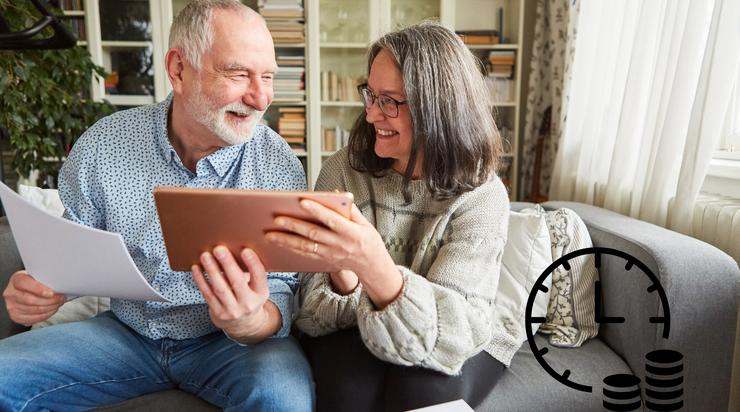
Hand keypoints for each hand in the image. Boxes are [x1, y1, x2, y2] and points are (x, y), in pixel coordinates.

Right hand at [3, 271, 65, 325]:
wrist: (26, 290)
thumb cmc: (35, 282)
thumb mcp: (38, 275)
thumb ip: (45, 279)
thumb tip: (61, 285)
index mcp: (16, 279)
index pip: (24, 283)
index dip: (38, 289)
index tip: (51, 293)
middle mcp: (11, 293)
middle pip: (30, 300)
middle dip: (49, 301)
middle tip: (60, 298)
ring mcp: (11, 306)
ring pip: (33, 310)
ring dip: (49, 308)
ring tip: (58, 304)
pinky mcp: (15, 316)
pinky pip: (32, 319)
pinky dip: (45, 315)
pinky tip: (51, 310)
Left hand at [191, 246, 279, 342]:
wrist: (243, 324)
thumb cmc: (248, 296)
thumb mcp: (256, 288)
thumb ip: (250, 272)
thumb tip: (234, 248)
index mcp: (261, 293)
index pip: (259, 277)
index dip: (253, 263)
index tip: (245, 250)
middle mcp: (248, 303)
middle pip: (237, 282)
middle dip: (227, 264)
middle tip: (219, 249)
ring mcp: (233, 310)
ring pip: (220, 288)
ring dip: (211, 270)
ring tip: (205, 256)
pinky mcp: (218, 313)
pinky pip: (208, 294)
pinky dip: (201, 280)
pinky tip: (196, 268)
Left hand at [265, 200, 402, 307]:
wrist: (372, 266)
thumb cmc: (368, 240)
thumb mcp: (365, 224)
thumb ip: (350, 209)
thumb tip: (336, 193)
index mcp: (351, 232)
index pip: (331, 219)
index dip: (317, 210)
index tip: (302, 201)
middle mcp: (339, 244)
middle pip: (313, 234)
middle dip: (294, 226)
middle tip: (276, 219)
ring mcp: (330, 254)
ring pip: (305, 247)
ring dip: (286, 241)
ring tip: (269, 234)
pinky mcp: (324, 261)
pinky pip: (305, 255)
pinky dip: (291, 249)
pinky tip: (278, 244)